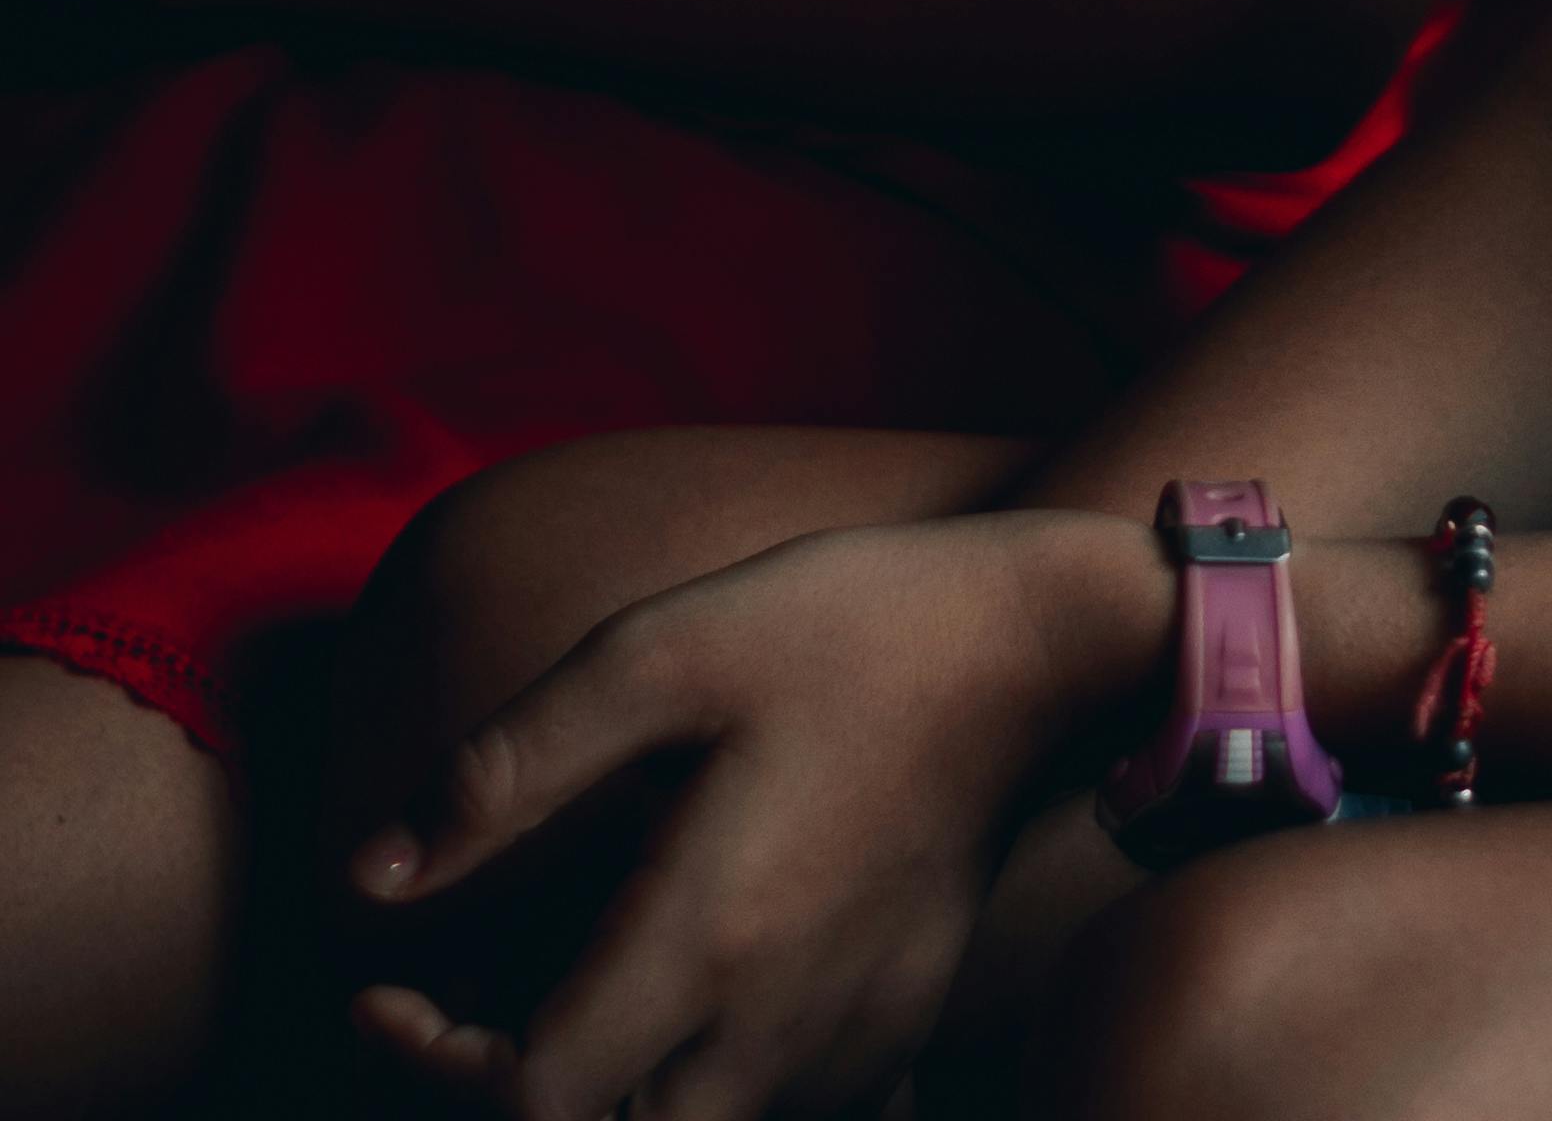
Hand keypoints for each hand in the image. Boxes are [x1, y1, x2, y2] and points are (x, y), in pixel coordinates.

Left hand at [351, 509, 1171, 1117]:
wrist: (1034, 640)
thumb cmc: (842, 627)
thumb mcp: (664, 647)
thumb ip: (511, 764)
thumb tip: (370, 871)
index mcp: (701, 941)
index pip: (528, 1103)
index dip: (429, 1067)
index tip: (383, 994)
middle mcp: (770, 1026)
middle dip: (507, 1103)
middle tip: (456, 1019)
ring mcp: (843, 1040)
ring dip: (604, 1103)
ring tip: (551, 1011)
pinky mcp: (895, 1027)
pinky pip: (793, 1118)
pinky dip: (713, 1099)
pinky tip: (687, 1025)